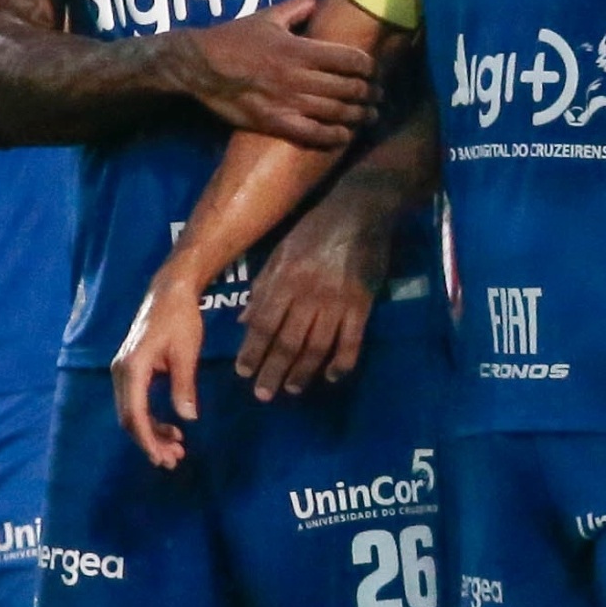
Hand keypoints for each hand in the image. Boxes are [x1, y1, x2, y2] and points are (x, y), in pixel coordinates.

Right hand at [110, 274, 207, 467]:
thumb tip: (187, 417)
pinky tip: (172, 428)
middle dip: (150, 442)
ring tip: (177, 448)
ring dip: (152, 433)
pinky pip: (137, 402)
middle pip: (129, 417)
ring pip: (132, 412)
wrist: (169, 293)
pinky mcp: (132, 371)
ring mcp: (124, 371)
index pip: (134, 414)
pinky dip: (151, 418)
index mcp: (132, 367)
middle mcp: (121, 371)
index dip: (147, 439)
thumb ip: (184, 385)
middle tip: (174, 460)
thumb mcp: (186, 353)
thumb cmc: (180, 319)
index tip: (163, 458)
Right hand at [172, 0, 373, 147]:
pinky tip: (345, 136)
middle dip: (369, 92)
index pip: (349, 59)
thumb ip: (296, 8)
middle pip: (348, 87)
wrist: (199, 67)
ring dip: (359, 115)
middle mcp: (298, 76)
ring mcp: (287, 102)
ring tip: (370, 115)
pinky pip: (313, 134)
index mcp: (300, 49)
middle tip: (378, 94)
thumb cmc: (234, 39)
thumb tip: (318, 0)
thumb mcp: (267, 17)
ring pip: (336, 112)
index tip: (374, 70)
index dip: (368, 66)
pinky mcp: (275, 122)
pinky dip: (334, 137)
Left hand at [234, 195, 384, 400]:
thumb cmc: (314, 229)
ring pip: (317, 346)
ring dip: (303, 372)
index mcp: (284, 281)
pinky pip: (352, 341)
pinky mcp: (362, 305)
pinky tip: (332, 376)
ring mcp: (337, 302)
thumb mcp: (279, 252)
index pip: (262, 324)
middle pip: (287, 342)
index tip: (243, 372)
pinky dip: (342, 362)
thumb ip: (263, 287)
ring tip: (292, 389)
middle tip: (263, 395)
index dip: (252, 351)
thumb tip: (243, 321)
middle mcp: (307, 295)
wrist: (360, 211)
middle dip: (272, 371)